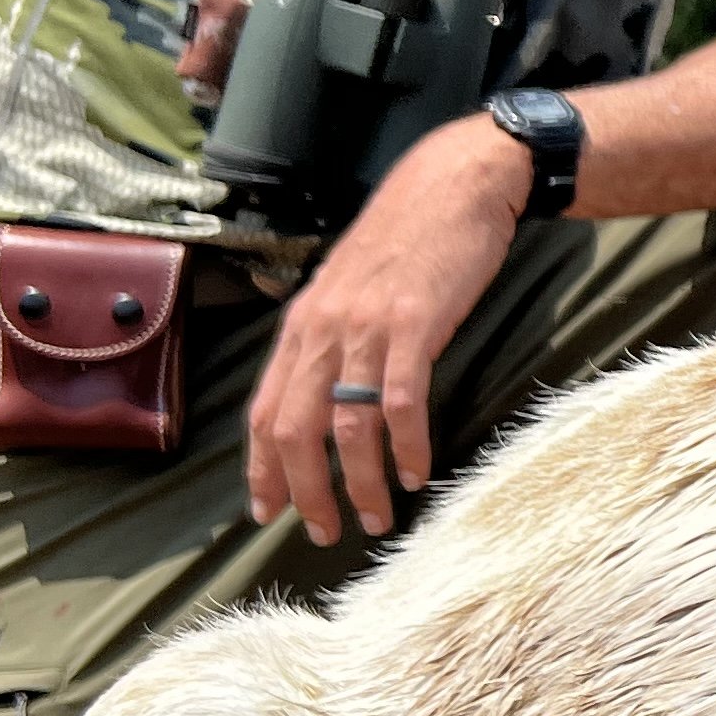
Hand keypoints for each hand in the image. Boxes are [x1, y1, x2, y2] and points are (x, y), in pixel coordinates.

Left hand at [245, 118, 534, 543]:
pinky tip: (418, 472)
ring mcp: (366, 326)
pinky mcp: (414, 323)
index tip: (268, 511)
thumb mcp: (352, 285)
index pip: (266, 408)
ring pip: (346, 425)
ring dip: (359, 481)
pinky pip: (401, 401)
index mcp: (303, 324)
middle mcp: (323, 328)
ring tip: (375, 517)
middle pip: (295, 428)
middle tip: (324, 532)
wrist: (454, 183)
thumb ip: (334, 335)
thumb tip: (326, 389)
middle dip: (305, 491)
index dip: (261, 467)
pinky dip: (407, 445)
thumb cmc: (410, 236)